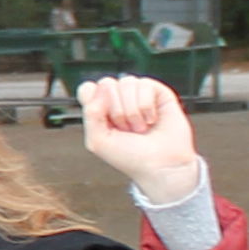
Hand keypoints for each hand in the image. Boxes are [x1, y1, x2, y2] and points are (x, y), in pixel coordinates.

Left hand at [76, 74, 200, 200]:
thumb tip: (103, 87)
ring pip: (126, 83)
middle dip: (116, 111)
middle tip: (127, 130)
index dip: (93, 101)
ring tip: (140, 127)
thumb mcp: (98, 141)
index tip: (105, 122)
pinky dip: (146, 106)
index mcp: (101, 110)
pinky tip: (151, 119)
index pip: (88, 88)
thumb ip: (91, 113)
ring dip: (133, 111)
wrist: (160, 166)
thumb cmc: (131, 158)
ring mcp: (138, 94)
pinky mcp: (158, 92)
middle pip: (106, 84)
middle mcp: (119, 99)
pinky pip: (145, 84)